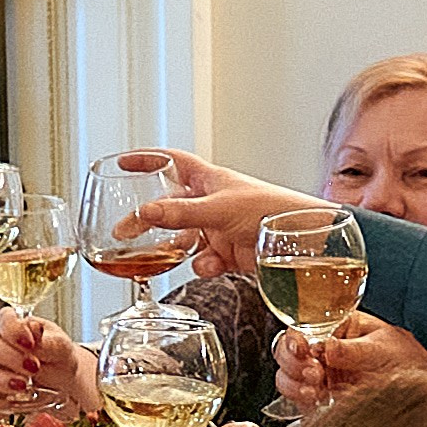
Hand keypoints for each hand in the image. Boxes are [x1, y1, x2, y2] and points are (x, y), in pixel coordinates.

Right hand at [0, 312, 101, 411]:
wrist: (62, 381)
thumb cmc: (58, 356)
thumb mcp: (60, 347)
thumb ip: (48, 341)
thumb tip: (35, 331)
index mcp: (10, 325)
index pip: (4, 321)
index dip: (15, 333)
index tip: (30, 344)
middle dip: (11, 360)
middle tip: (33, 368)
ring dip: (2, 383)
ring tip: (24, 386)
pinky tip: (12, 403)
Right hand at [124, 149, 325, 278]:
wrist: (303, 240)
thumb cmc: (271, 209)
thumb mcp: (219, 208)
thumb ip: (181, 213)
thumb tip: (145, 213)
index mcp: (209, 180)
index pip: (171, 162)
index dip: (147, 160)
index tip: (123, 164)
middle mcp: (211, 202)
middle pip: (168, 207)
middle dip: (146, 219)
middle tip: (123, 232)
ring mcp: (219, 228)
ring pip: (183, 238)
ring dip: (172, 249)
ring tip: (160, 258)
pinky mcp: (229, 253)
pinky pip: (203, 260)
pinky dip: (202, 265)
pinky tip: (210, 265)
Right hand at [274, 311, 426, 407]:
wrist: (425, 394)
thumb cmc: (410, 363)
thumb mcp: (382, 349)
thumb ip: (350, 349)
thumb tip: (322, 346)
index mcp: (337, 327)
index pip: (301, 327)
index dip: (294, 338)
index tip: (303, 350)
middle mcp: (324, 349)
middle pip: (287, 352)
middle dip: (293, 363)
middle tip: (315, 372)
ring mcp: (322, 374)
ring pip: (287, 376)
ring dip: (294, 383)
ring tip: (316, 389)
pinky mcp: (323, 398)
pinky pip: (299, 399)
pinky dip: (301, 400)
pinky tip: (316, 400)